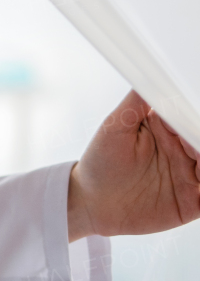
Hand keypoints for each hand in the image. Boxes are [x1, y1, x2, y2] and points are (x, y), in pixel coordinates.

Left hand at [67, 91, 199, 241]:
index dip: (193, 118)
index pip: (189, 118)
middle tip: (193, 146)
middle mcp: (181, 152)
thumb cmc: (99, 163)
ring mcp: (189, 177)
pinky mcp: (192, 203)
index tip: (191, 118)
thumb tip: (148, 77)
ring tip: (199, 166)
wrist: (91, 203)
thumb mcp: (114, 128)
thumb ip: (135, 104)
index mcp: (166, 131)